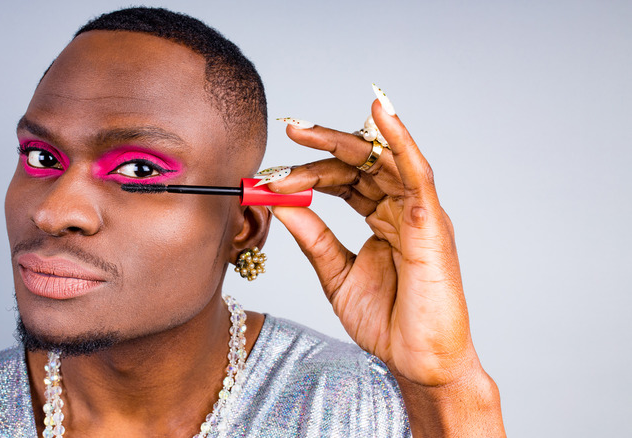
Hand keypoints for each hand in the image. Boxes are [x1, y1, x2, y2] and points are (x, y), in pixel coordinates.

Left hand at [269, 98, 503, 435]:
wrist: (418, 361)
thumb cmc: (388, 322)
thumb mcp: (336, 273)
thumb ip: (312, 236)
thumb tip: (279, 203)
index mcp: (383, 219)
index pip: (346, 181)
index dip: (310, 172)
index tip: (270, 176)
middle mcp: (402, 209)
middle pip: (363, 163)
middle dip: (323, 146)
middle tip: (289, 131)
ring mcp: (420, 213)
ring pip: (384, 159)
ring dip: (345, 140)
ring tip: (306, 129)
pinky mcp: (431, 222)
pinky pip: (417, 172)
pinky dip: (400, 140)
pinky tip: (379, 113)